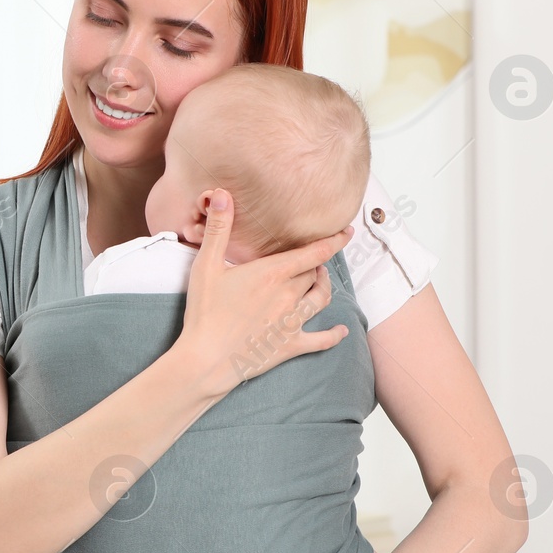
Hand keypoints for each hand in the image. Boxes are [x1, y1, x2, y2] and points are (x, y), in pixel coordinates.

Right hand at [175, 188, 353, 397]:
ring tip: (320, 281)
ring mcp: (293, 322)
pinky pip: (322, 340)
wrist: (206, 359)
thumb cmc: (204, 312)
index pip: (314, 252)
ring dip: (324, 287)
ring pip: (321, 299)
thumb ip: (218, 228)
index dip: (333, 241)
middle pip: (314, 274)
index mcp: (273, 273)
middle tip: (311, 259)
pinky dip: (334, 335)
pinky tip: (341, 331)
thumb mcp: (206, 265)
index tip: (347, 232)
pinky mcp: (291, 345)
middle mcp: (290, 295)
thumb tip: (221, 194)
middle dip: (316, 264)